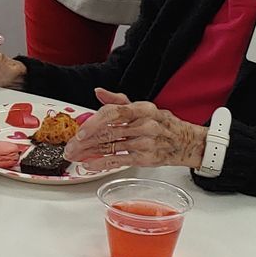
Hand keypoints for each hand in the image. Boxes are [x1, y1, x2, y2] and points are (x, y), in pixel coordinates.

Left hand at [64, 88, 205, 168]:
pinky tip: (89, 165)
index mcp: (142, 109)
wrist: (186, 142)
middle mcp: (144, 125)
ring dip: (89, 153)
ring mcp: (145, 144)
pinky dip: (102, 164)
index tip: (80, 131)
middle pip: (108, 132)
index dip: (95, 122)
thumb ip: (119, 100)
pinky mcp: (145, 159)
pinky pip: (119, 161)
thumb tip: (98, 92)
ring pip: (110, 147)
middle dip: (84, 141)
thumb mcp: (143, 107)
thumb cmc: (162, 124)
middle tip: (69, 146)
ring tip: (74, 155)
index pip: (114, 113)